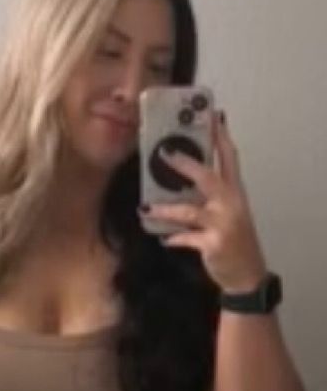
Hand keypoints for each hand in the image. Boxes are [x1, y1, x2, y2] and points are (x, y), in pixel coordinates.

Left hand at [142, 112, 268, 293]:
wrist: (246, 274)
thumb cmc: (233, 239)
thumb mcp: (227, 213)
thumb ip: (207, 197)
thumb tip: (178, 182)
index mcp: (235, 192)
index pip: (229, 158)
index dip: (221, 137)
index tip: (213, 116)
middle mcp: (231, 204)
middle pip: (208, 177)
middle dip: (186, 165)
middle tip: (164, 153)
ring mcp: (223, 224)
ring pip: (189, 211)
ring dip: (165, 210)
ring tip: (145, 208)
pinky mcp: (213, 243)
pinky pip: (186, 238)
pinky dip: (173, 238)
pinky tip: (163, 238)